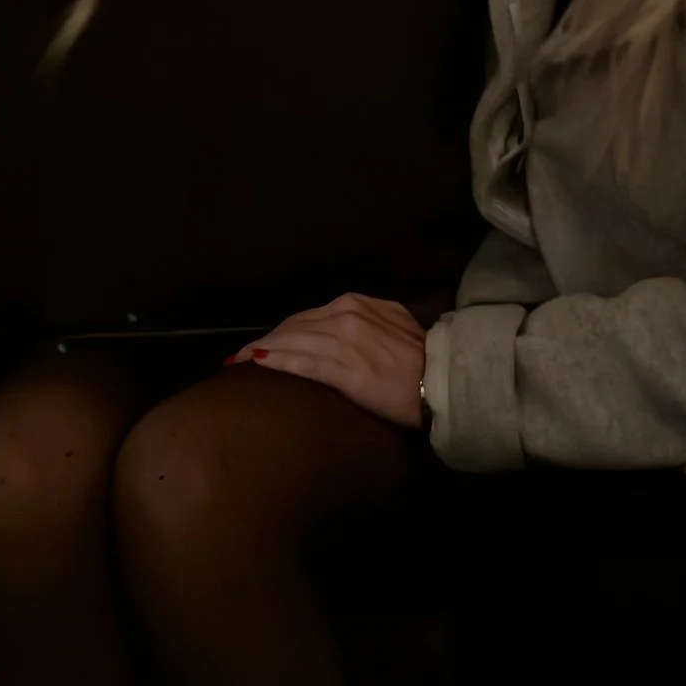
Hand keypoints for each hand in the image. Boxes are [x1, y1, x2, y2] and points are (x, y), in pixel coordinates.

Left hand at [235, 294, 427, 427]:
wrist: (446, 380)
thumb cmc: (426, 361)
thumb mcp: (397, 328)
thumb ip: (371, 324)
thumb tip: (351, 335)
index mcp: (359, 305)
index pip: (310, 317)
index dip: (286, 331)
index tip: (267, 344)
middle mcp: (347, 315)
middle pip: (295, 327)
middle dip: (269, 341)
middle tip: (244, 356)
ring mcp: (343, 340)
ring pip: (293, 342)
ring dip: (263, 351)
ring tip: (240, 362)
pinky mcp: (342, 367)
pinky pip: (301, 362)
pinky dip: (276, 361)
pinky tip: (256, 363)